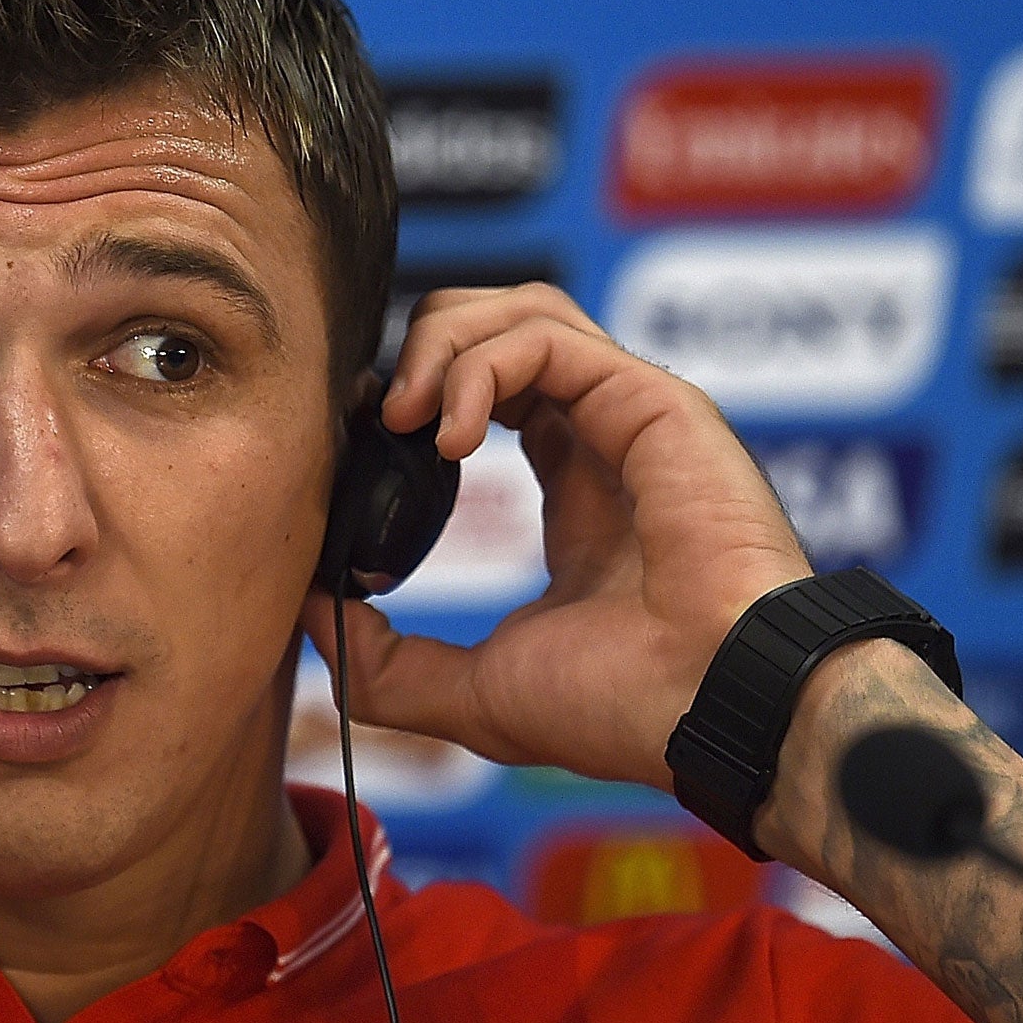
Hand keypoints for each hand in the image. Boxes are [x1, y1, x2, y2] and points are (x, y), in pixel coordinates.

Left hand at [299, 283, 811, 790]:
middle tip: (376, 419)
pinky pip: (547, 338)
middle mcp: (607, 435)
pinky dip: (479, 365)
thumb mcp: (473, 692)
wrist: (712, 713)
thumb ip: (386, 662)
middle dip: (423, 349)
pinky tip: (450, 437)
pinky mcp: (652, 399)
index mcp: (578, 487)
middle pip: (502, 325)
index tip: (362, 439)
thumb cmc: (624, 709)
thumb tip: (311, 620)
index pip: (488, 388)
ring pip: (524, 309)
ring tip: (404, 415)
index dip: (417, 394)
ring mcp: (633, 411)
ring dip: (443, 343)